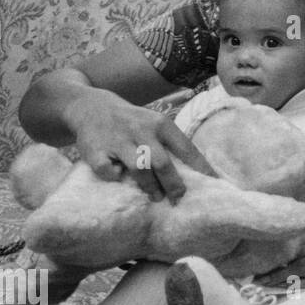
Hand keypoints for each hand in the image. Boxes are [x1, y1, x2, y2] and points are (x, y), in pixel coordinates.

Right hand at [65, 92, 214, 201]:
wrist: (91, 107)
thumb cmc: (132, 122)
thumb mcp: (154, 124)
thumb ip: (170, 144)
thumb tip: (196, 174)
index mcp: (161, 124)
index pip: (186, 149)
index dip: (201, 169)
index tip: (213, 184)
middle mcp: (141, 130)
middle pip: (163, 163)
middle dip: (174, 185)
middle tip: (178, 197)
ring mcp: (118, 140)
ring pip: (139, 169)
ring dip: (150, 186)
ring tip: (156, 196)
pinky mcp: (95, 150)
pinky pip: (108, 171)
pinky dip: (115, 178)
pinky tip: (119, 177)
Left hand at [251, 221, 304, 286]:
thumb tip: (290, 245)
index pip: (297, 240)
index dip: (277, 252)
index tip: (259, 260)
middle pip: (296, 258)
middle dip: (275, 270)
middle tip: (254, 280)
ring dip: (283, 282)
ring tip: (266, 289)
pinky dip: (301, 291)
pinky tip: (288, 297)